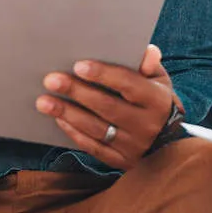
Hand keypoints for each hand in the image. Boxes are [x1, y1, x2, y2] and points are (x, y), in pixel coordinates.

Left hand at [36, 44, 180, 170]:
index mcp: (157, 101)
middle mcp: (146, 125)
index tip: (79, 65)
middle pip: (107, 106)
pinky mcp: (121, 161)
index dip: (104, 74)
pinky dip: (74, 132)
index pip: (129, 84)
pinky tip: (59, 119)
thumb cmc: (156, 103)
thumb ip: (150, 64)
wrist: (167, 146)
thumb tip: (147, 51)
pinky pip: (94, 147)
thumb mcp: (160, 82)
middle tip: (51, 79)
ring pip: (96, 129)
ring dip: (68, 113)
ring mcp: (133, 146)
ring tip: (44, 101)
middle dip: (77, 92)